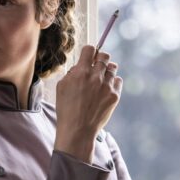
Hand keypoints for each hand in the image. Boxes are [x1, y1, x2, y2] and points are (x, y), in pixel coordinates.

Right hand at [54, 45, 122, 162]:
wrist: (78, 130)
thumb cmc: (66, 109)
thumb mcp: (61, 87)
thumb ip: (72, 72)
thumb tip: (80, 66)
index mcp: (81, 72)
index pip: (90, 49)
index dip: (89, 51)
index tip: (88, 56)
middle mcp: (96, 77)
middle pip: (104, 56)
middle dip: (99, 59)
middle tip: (96, 66)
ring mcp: (107, 86)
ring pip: (112, 68)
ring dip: (106, 71)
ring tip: (100, 79)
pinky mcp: (115, 95)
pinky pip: (118, 80)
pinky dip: (113, 82)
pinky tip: (105, 89)